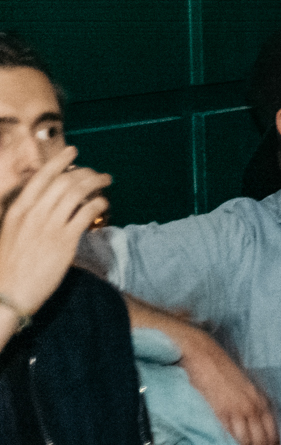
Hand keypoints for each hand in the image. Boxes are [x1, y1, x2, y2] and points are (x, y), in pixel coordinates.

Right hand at [0, 147, 110, 325]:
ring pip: (77, 192)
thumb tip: (46, 201)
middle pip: (64, 181)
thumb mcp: (11, 232)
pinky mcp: (64, 241)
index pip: (41, 177)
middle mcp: (33, 214)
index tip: (72, 151)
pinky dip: (98, 202)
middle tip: (98, 172)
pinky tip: (103, 202)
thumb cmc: (8, 265)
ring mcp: (49, 226)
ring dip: (95, 182)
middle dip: (85, 171)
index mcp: (18, 210)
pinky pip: (86, 213)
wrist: (7, 293)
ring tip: (106, 181)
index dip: (59, 161)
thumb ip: (27, 215)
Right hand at [174, 324, 280, 444]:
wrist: (203, 356)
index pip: (274, 434)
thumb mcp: (243, 389)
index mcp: (262, 401)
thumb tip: (249, 426)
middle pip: (265, 442)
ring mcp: (240, 410)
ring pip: (252, 443)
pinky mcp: (223, 412)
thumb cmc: (221, 373)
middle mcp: (256, 407)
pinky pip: (235, 436)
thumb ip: (249, 406)